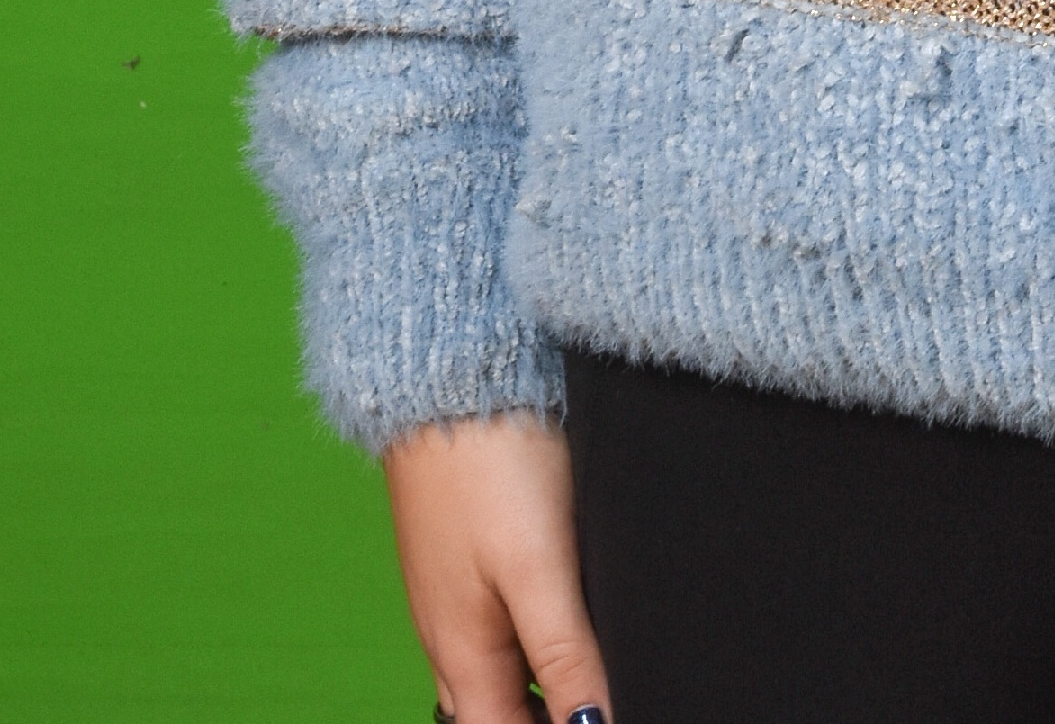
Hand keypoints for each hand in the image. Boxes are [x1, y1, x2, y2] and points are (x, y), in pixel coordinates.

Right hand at [382, 410, 612, 723]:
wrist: (444, 367)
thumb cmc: (487, 462)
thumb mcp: (537, 566)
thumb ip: (564, 655)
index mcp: (463, 656)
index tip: (609, 718)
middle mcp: (451, 635)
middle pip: (499, 713)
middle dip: (548, 716)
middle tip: (610, 695)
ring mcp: (456, 593)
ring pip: (500, 671)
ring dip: (542, 685)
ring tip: (601, 667)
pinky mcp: (468, 552)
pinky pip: (498, 624)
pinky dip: (533, 640)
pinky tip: (572, 613)